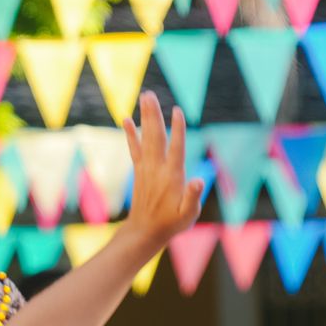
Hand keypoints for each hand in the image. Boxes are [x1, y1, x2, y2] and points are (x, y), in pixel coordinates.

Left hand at [121, 92, 203, 250]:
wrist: (145, 231)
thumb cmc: (172, 223)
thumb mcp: (189, 214)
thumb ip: (193, 196)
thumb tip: (198, 181)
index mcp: (172, 176)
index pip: (176, 148)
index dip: (178, 129)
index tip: (177, 110)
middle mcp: (157, 168)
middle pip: (156, 136)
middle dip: (154, 114)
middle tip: (150, 94)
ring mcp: (146, 168)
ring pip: (146, 138)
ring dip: (145, 117)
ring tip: (145, 97)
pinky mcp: (140, 170)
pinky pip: (134, 148)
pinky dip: (131, 134)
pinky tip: (127, 119)